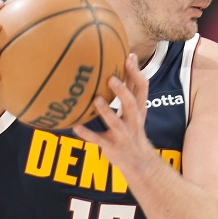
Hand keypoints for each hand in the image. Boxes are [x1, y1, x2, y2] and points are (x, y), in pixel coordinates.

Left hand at [74, 54, 152, 174]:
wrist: (139, 161)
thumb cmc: (132, 128)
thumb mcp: (135, 109)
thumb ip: (130, 87)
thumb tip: (127, 57)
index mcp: (139, 109)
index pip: (142, 88)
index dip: (136, 73)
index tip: (128, 57)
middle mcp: (133, 121)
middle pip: (132, 104)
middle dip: (123, 91)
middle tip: (111, 78)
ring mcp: (123, 135)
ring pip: (116, 123)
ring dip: (106, 111)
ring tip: (96, 99)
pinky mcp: (112, 147)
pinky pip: (98, 140)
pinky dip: (86, 134)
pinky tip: (75, 127)